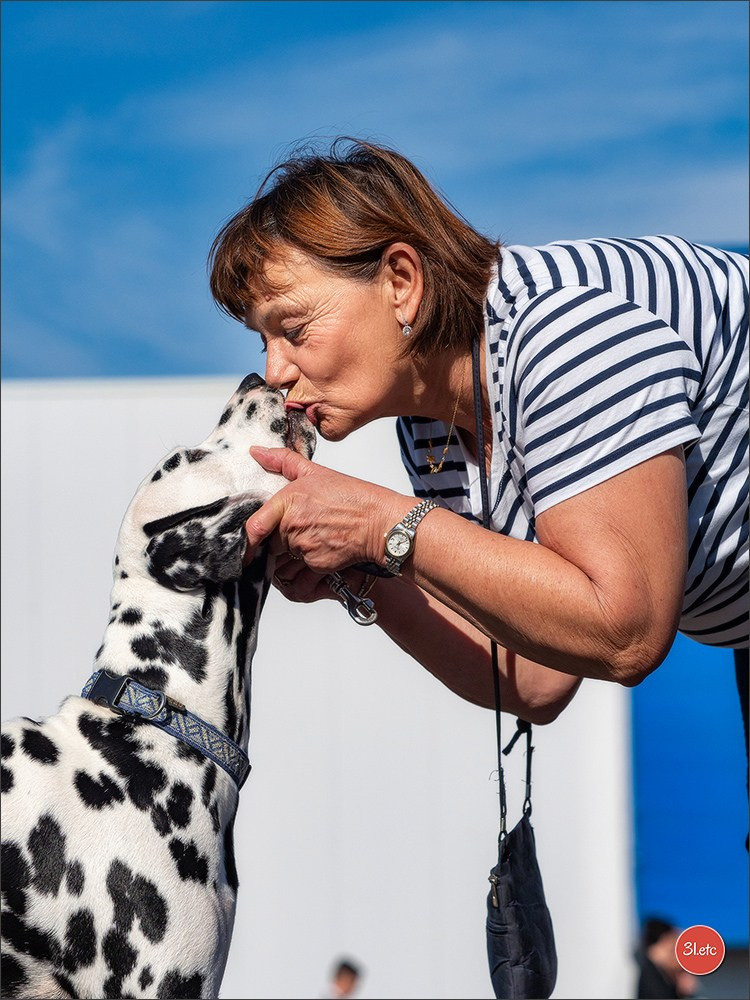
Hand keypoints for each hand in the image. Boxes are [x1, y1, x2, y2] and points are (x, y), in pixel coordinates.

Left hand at [244, 445, 406, 576]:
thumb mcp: (317, 472)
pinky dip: (310, 559)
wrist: (380, 522)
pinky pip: (302, 566)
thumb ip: (283, 461)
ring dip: (293, 551)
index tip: (245, 546)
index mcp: (288, 501)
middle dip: (279, 540)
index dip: (247, 540)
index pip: (255, 526)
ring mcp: (303, 547)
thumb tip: (257, 452)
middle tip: (302, 529)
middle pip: (270, 542)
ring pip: (285, 556)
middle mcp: (292, 526)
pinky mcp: (315, 564)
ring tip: (317, 535)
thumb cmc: (352, 497)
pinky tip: (326, 545)